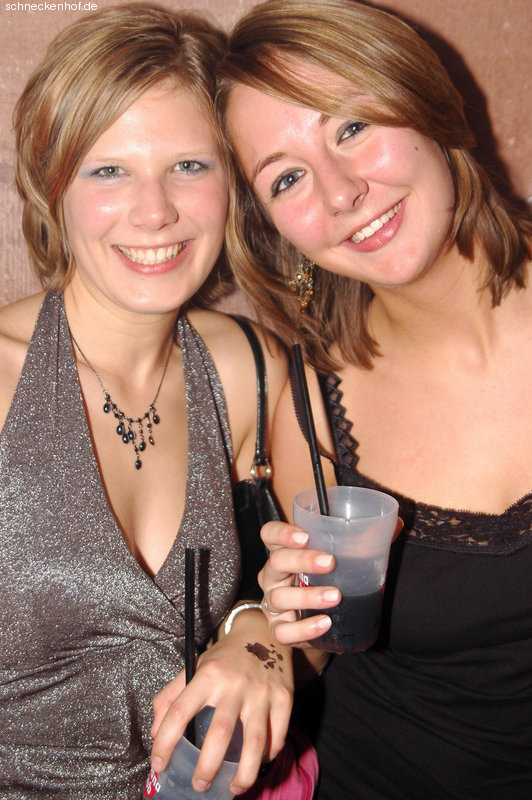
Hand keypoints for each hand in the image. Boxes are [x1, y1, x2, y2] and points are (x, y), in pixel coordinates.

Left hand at [150, 610, 292, 794]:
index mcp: (207, 675)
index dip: (165, 742)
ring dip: (244, 773)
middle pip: (220, 733)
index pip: (179, 711)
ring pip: (255, 742)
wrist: (263, 631)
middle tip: (199, 785)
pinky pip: (277, 735)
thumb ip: (170, 696)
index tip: (159, 764)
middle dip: (207, 767)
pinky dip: (268, 756)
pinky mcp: (284, 697)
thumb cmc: (224, 656)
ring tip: (234, 789)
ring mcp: (261, 692)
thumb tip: (156, 732)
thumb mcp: (195, 666)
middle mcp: (234, 684)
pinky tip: (257, 764)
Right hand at [259, 517, 402, 650]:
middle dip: (302, 560)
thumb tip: (397, 525)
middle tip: (330, 562)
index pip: (270, 534)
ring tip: (336, 596)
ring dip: (308, 596)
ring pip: (279, 597)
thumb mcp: (340, 559)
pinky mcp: (279, 629)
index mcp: (285, 551)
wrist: (321, 623)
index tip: (304, 535)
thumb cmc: (327, 580)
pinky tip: (325, 623)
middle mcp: (273, 575)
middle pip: (276, 562)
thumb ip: (364, 541)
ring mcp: (273, 603)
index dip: (282, 533)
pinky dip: (304, 628)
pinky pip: (283, 631)